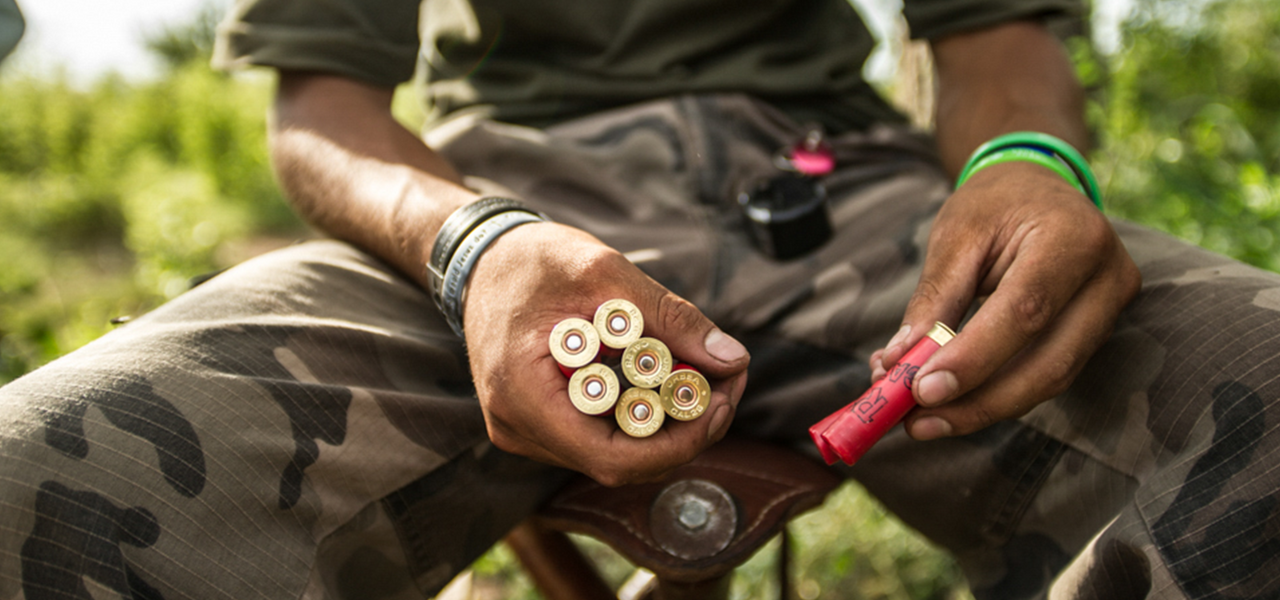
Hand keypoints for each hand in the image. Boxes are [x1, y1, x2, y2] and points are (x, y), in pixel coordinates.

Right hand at [461, 222, 749, 485]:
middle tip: (727, 383)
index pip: (612, 458)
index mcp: (522, 394)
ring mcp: (524, 431)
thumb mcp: (606, 272)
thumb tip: (733, 359)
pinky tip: (668, 379)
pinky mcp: (537, 424)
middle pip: (619, 463)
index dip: (676, 444)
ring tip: (705, 376)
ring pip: (613, 455)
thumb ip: (670, 318)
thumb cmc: (532, 260)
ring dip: (667, 424)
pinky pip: (598, 437)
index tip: (719, 403)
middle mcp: (517, 427)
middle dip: (684, 431)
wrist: (481, 259)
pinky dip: (640, 415)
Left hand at [871, 162, 1140, 439]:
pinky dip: (998, 396)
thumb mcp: (956, 236)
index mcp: (1074, 237)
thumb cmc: (994, 205)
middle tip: (916, 422)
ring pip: (1051, 379)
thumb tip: (896, 364)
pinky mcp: (1096, 332)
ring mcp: (1110, 309)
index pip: (1025, 310)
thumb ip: (933, 300)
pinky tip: (952, 406)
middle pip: (1049, 362)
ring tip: (924, 422)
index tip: (921, 390)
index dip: (975, 358)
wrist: (1038, 186)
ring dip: (984, 408)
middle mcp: (1107, 277)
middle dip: (979, 401)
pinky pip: (1048, 375)